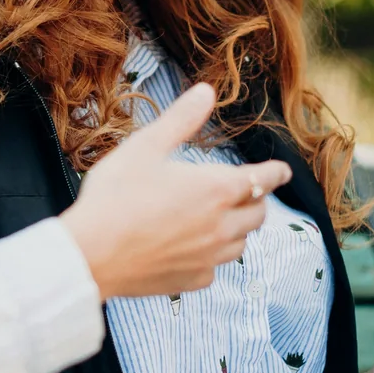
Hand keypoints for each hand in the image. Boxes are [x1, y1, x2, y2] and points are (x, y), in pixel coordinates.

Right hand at [59, 83, 291, 298]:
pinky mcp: (193, 280)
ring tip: (220, 219)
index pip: (263, 179)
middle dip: (256, 199)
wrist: (90, 255)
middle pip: (258, 213)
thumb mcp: (145, 147)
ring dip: (238, 228)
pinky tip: (193, 249)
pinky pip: (215, 267)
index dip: (276, 173)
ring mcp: (209, 257)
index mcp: (216, 189)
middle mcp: (221, 226)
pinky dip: (212, 255)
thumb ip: (181, 119)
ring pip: (241, 243)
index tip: (283, 170)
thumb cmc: (114, 197)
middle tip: (246, 191)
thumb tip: (206, 92)